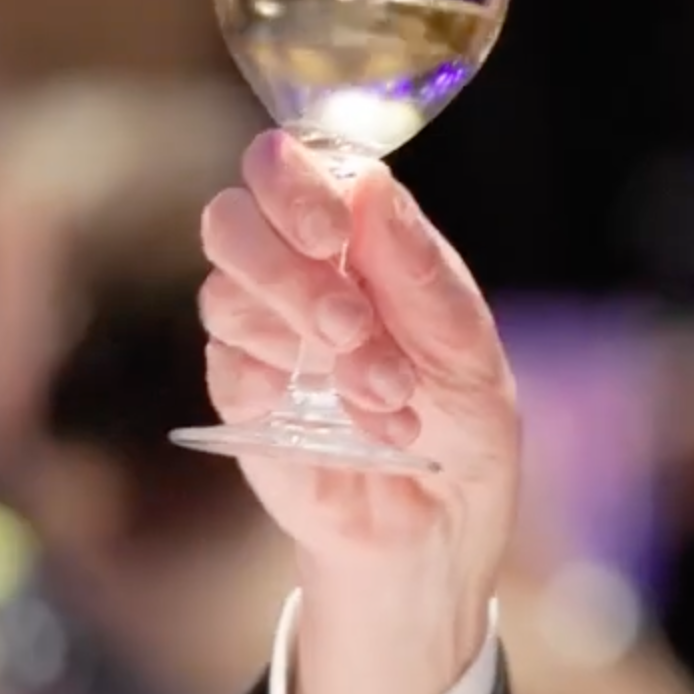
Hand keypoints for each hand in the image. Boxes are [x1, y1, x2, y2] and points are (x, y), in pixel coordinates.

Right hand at [198, 131, 517, 693]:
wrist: (441, 527)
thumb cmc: (462, 423)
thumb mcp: (467, 347)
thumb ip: (419, 270)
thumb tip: (371, 184)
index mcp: (356, 239)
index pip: (287, 166)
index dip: (293, 183)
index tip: (334, 232)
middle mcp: (296, 273)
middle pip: (230, 220)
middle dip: (290, 268)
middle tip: (352, 324)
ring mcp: (261, 335)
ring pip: (225, 294)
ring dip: (308, 338)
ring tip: (384, 389)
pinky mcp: (241, 398)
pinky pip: (227, 367)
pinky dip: (283, 388)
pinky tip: (345, 419)